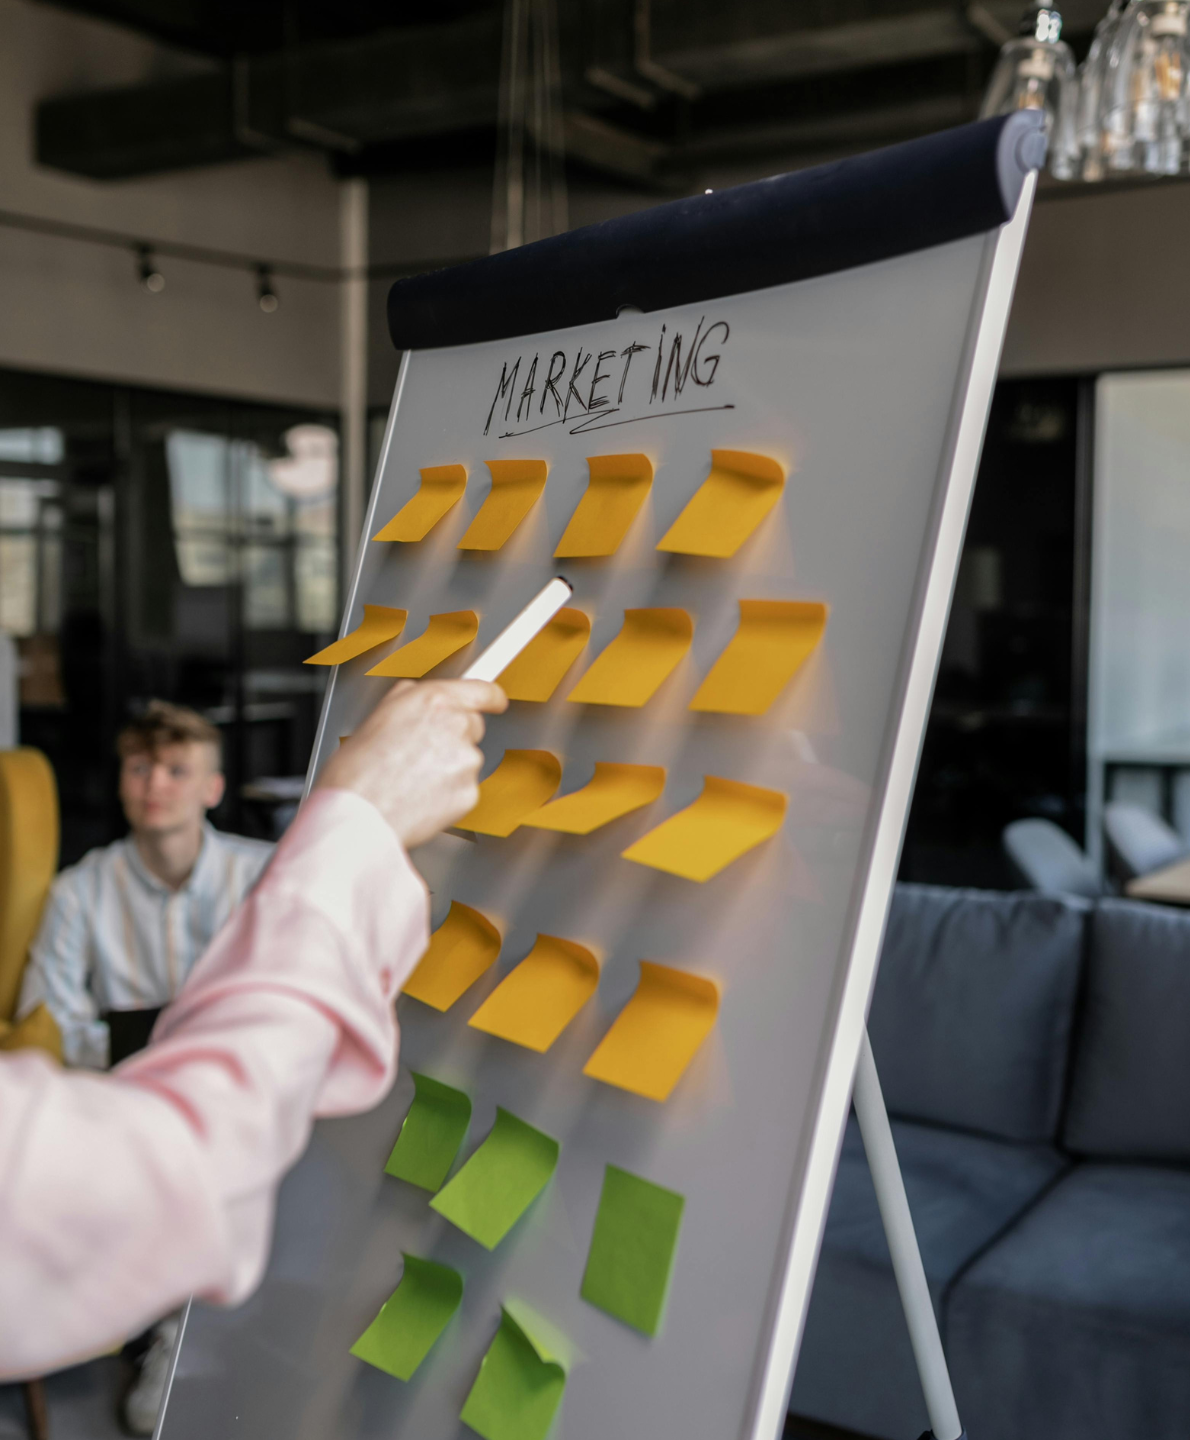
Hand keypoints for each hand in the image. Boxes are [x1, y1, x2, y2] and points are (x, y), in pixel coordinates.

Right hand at [316, 679, 506, 847]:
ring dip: (448, 768)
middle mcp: (455, 726)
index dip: (490, 697)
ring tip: (411, 780)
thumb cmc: (357, 772)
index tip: (495, 700)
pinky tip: (420, 797)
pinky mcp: (469, 793)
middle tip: (420, 755)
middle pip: (472, 726)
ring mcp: (466, 761)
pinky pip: (464, 789)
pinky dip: (448, 794)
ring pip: (467, 760)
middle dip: (453, 738)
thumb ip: (410, 701)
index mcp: (432, 701)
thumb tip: (421, 698)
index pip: (482, 690)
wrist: (359, 815)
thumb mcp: (377, 716)